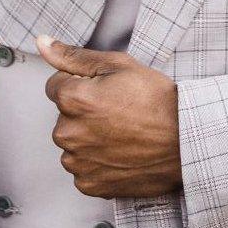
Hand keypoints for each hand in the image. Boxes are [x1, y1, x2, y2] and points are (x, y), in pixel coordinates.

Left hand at [35, 33, 183, 199]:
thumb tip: (43, 43)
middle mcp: (67, 133)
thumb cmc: (156, 100)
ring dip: (89, 137)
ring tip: (122, 131)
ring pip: (73, 142)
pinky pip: (83, 168)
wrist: (185, 140)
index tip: (104, 90)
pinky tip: (120, 151)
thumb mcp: (118, 65)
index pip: (56, 86)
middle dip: (83, 111)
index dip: (81, 83)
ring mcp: (78, 162)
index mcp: (72, 99)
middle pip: (64, 116)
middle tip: (118, 109)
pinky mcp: (89, 184)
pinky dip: (97, 161)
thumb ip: (74, 56)